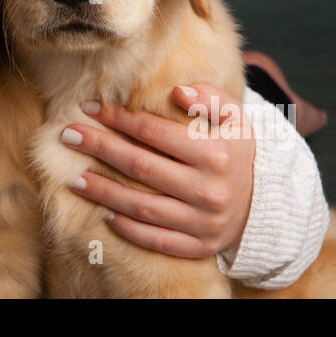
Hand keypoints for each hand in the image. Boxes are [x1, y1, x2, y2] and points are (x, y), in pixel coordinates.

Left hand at [60, 81, 255, 258]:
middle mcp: (208, 189)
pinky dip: (129, 229)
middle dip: (100, 148)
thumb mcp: (236, 118)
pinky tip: (104, 213)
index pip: (156, 132)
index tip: (91, 107)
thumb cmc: (237, 151)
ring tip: (75, 178)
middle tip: (68, 135)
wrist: (267, 204)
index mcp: (215, 152)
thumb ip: (209, 98)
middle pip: (142, 167)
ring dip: (104, 192)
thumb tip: (178, 91)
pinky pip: (157, 240)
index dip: (120, 118)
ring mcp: (203, 221)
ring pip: (143, 206)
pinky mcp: (199, 246)